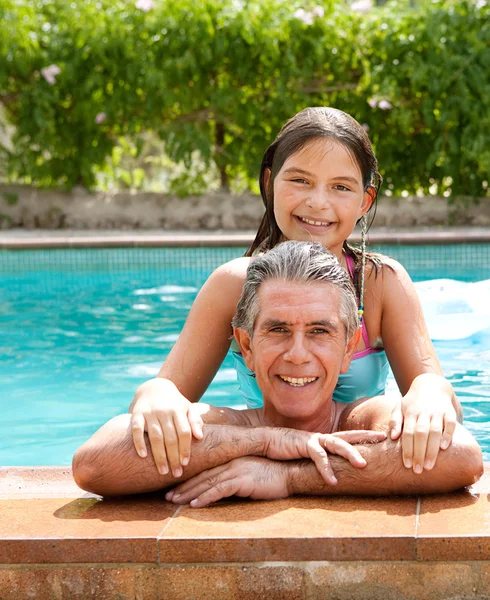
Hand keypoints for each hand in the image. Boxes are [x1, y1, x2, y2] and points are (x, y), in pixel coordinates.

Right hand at [130, 378, 202, 476]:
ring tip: (163, 471)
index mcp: (179, 410)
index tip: (185, 464)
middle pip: (171, 438)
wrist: (154, 387)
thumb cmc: (174, 403)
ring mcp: (150, 412)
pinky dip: (139, 442)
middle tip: (176, 474)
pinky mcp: (137, 413)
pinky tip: (143, 456)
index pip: (184, 432)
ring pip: (156, 436)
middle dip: (174, 457)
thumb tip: (200, 437)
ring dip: (159, 456)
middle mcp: (165, 411)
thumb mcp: (188, 408)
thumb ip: (195, 421)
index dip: (185, 448)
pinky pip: (137, 429)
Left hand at [165, 457, 289, 506]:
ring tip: (173, 502)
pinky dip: (205, 497)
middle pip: (202, 475)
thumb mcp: (251, 475)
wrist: (291, 473)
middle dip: (183, 486)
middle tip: (167, 496)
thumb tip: (222, 491)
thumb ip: (236, 480)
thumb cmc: (274, 476)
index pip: (206, 470)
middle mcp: (231, 462)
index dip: (190, 479)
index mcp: (232, 460)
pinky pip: (219, 490)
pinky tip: (194, 505)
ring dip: (188, 493)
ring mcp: (236, 470)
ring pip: (206, 482)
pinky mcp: (242, 480)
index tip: (175, 487)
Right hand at [266, 428, 386, 484]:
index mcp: (324, 440)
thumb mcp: (305, 457)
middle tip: (384, 437)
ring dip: (351, 454)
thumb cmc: (284, 451)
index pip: (348, 437)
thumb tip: (331, 472)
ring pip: (337, 444)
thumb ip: (318, 461)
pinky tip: (332, 481)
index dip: (364, 436)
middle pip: (348, 435)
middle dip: (366, 436)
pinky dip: (326, 469)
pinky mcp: (303, 444)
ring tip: (363, 465)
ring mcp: (313, 439)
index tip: (380, 436)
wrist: (264, 442)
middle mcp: (321, 437)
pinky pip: (318, 457)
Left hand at [389, 376, 457, 472]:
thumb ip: (395, 421)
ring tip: (429, 466)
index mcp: (410, 413)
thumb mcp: (399, 407)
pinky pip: (450, 424)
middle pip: (421, 434)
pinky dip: (448, 435)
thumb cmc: (412, 402)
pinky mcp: (449, 412)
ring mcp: (437, 412)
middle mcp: (423, 412)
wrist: (431, 385)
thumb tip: (392, 437)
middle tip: (418, 470)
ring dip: (432, 450)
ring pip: (435, 431)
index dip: (407, 449)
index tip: (406, 465)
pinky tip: (444, 448)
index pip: (408, 433)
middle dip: (419, 453)